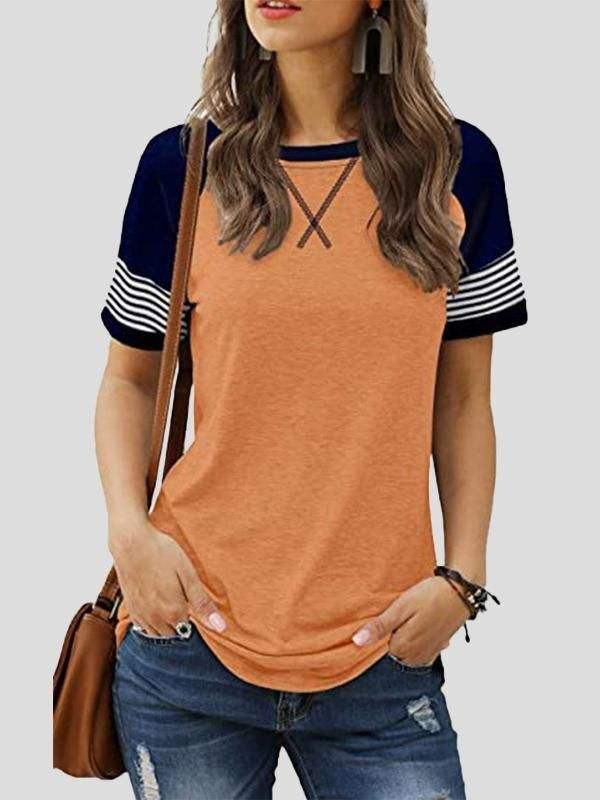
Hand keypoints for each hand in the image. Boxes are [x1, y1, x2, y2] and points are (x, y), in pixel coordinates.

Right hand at [109, 516, 226, 636]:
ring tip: (168, 599)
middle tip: (180, 597)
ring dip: (165, 624)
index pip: (188, 629)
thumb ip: (202, 604)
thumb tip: (221, 627)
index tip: (191, 598)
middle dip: (179, 622)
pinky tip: (154, 601)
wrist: (131, 542)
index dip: (192, 614)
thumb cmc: (161, 553)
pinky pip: (142, 626)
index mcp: (173, 612)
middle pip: (173, 633)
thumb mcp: (188, 575)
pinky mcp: (130, 608)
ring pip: (157, 633)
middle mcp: (155, 619)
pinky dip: (150, 620)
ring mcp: (140, 615)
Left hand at [351, 576, 469, 666]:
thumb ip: (380, 627)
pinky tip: (417, 623)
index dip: (375, 633)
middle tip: (396, 614)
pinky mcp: (437, 648)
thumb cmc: (430, 596)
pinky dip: (416, 639)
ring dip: (403, 637)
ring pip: (406, 651)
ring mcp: (428, 654)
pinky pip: (419, 649)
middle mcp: (416, 657)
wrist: (461, 591)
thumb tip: (357, 642)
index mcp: (404, 648)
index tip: (379, 618)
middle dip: (389, 636)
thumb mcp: (401, 607)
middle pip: (392, 651)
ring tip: (407, 617)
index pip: (377, 650)